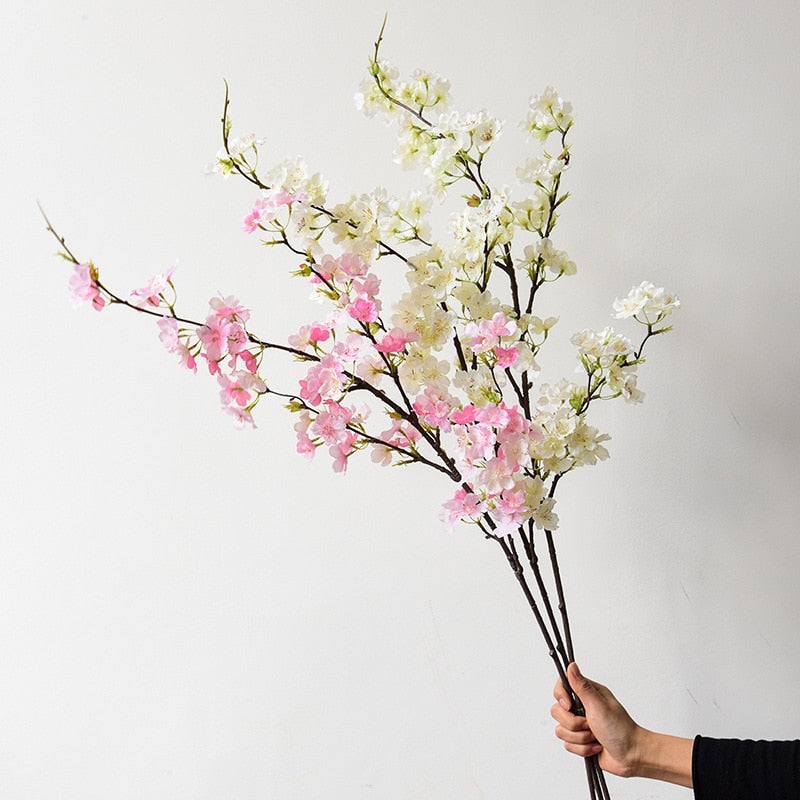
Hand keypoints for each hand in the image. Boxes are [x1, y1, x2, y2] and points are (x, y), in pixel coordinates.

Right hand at [551, 662, 693, 786]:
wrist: (632, 756)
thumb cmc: (621, 729)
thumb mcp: (599, 705)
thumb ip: (581, 686)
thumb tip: (571, 665)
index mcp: (587, 694)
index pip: (562, 686)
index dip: (561, 697)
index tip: (570, 706)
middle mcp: (582, 707)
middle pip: (557, 711)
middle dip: (573, 724)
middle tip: (590, 724)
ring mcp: (580, 725)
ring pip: (561, 730)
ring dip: (580, 738)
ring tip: (595, 737)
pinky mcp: (580, 741)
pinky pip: (568, 745)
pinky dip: (583, 749)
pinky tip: (596, 746)